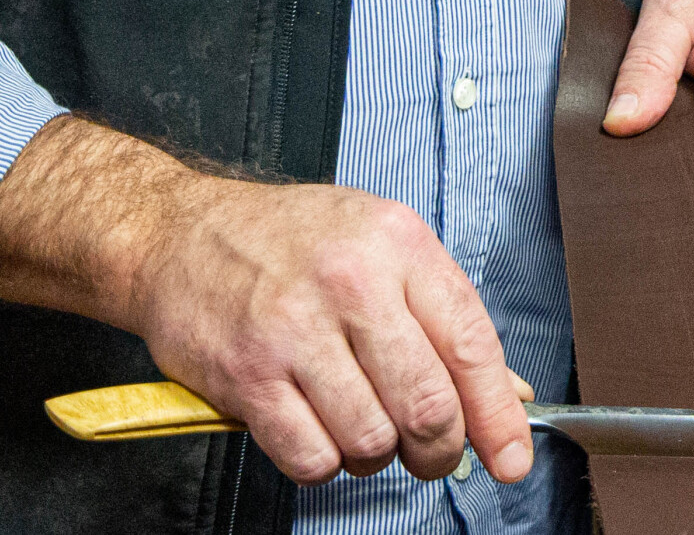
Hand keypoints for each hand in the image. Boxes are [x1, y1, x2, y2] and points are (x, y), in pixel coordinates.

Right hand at [0, 116, 534, 487]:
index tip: (512, 456)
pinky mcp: (248, 375)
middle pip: (427, 404)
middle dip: (439, 448)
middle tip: (431, 453)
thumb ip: (442, 314)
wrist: (181, 232)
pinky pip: (312, 457)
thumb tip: (509, 393)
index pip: (470, 343)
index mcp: (399, 244)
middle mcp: (353, 282)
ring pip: (371, 439)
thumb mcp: (381, 244)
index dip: (498, 414)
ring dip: (374, 454)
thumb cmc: (290, 240)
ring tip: (358, 423)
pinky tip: (314, 427)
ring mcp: (296, 330)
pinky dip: (322, 461)